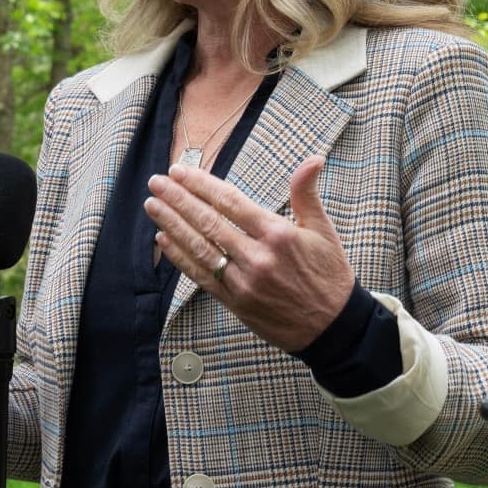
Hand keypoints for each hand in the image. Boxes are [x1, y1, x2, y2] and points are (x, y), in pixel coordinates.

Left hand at [144, 156, 353, 351]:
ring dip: (172, 224)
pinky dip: (180, 258)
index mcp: (278, 234)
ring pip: (200, 248)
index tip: (179, 171)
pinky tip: (162, 240)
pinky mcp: (236, 303)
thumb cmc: (329, 274)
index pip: (230, 202)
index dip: (201, 185)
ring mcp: (244, 282)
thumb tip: (313, 159)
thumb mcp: (323, 230)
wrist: (334, 329)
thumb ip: (307, 193)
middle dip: (178, 199)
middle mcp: (258, 257)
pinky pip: (201, 277)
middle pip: (208, 222)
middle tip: (156, 182)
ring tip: (152, 205)